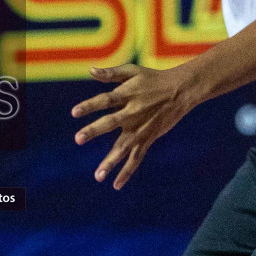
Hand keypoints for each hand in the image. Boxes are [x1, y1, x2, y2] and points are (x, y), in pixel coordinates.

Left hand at [70, 63, 198, 189]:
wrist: (181, 91)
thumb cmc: (153, 79)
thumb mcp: (133, 71)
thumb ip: (111, 73)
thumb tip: (90, 71)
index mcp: (128, 95)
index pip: (105, 100)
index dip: (90, 105)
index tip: (74, 112)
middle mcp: (133, 113)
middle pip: (110, 123)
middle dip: (94, 130)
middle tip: (78, 138)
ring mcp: (141, 128)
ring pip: (124, 147)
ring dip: (111, 162)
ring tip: (97, 176)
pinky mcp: (148, 138)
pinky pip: (136, 158)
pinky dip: (127, 171)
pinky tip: (115, 184)